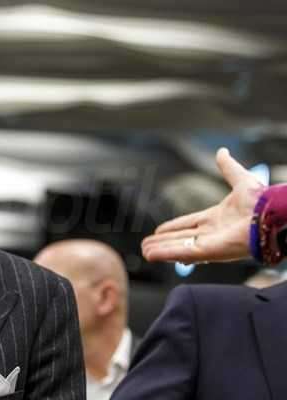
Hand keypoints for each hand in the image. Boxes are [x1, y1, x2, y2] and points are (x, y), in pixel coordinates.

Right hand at [142, 148, 264, 263]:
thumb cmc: (262, 201)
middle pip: (180, 239)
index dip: (173, 227)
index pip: (188, 224)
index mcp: (217, 218)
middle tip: (146, 245)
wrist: (272, 214)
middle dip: (162, 242)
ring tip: (144, 251)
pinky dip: (165, 254)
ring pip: (178, 248)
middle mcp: (211, 233)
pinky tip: (151, 255)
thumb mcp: (241, 179)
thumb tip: (222, 151)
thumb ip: (228, 168)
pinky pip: (182, 253)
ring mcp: (209, 244)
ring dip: (160, 250)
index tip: (158, 230)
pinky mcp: (208, 252)